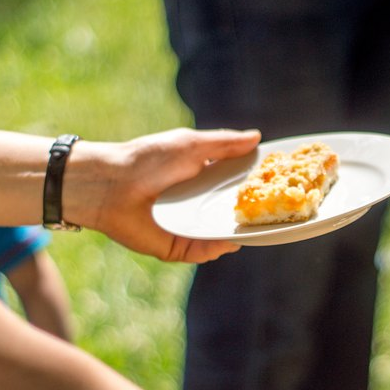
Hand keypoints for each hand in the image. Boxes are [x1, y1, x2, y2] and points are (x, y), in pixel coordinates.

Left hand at [68, 128, 261, 263]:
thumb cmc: (147, 159)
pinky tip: (228, 240)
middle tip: (277, 210)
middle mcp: (197, 206)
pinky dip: (216, 248)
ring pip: (221, 236)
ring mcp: (188, 228)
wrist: (110, 184)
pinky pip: (203, 252)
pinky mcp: (177, 248)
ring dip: (238, 232)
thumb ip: (224, 143)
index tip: (279, 183)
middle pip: (231, 214)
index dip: (256, 186)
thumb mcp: (191, 145)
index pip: (235, 187)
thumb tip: (256, 137)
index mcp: (202, 180)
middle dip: (253, 215)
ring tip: (257, 226)